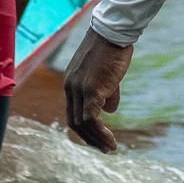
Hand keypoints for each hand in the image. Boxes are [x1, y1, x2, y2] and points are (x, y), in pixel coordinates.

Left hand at [64, 28, 133, 151]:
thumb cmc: (112, 51)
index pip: (72, 113)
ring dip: (96, 139)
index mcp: (71, 83)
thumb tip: (109, 110)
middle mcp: (70, 88)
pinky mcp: (91, 89)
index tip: (97, 138)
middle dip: (89, 138)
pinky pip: (91, 118)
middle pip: (74, 121)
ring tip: (111, 148)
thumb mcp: (107, 75)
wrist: (112, 33)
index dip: (84, 129)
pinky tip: (111, 139)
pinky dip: (100, 132)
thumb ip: (106, 92)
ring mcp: (78, 89)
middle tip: (105, 149)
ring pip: (82, 123)